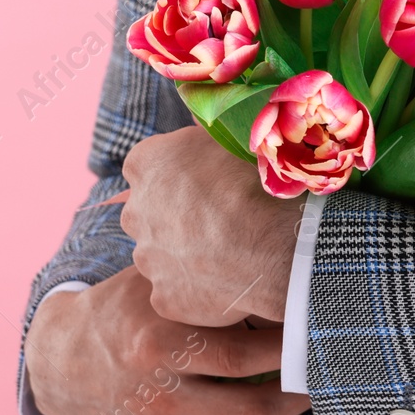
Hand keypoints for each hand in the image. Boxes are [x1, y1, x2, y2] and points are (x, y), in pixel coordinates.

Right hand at [25, 267, 309, 414]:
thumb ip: (208, 282)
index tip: (310, 333)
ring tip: (297, 411)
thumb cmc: (122, 311)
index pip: (244, 356)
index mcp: (159, 347)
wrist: (59, 363)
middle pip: (255, 413)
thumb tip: (277, 277)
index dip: (289, 348)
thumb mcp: (155, 285)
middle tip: (316, 374)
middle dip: (300, 394)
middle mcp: (158, 400)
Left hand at [118, 125, 305, 326]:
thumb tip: (202, 117)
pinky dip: (197, 287)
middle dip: (174, 214)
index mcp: (146, 163)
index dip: (179, 172)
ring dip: (186, 251)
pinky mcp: (163, 298)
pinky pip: (177, 290)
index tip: (207, 179)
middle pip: (150, 210)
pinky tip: (230, 280)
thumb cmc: (260, 184)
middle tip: (219, 217)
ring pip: (161, 253)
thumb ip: (207, 131)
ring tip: (230, 251)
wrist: (280, 248)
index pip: (150, 163)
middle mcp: (135, 211)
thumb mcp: (235, 137)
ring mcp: (146, 259)